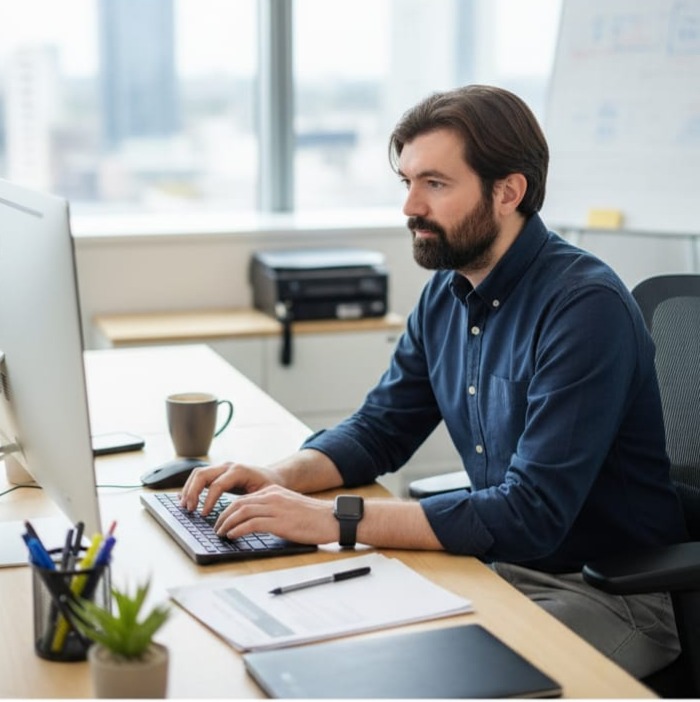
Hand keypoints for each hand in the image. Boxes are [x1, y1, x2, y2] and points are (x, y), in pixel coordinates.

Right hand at [178, 461, 276, 515]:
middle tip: (189, 509)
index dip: (208, 500)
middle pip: (202, 474)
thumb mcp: (263, 495)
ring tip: (185, 506)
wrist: (273, 476)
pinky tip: (185, 498)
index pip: (217, 485)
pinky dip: (191, 486)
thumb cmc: (270, 486)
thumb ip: (249, 502)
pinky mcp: (218, 473)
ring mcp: (222, 468)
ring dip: (189, 489)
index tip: (203, 515)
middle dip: (192, 492)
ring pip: (198, 473)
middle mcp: (228, 466)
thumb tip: (235, 516)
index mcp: (239, 471)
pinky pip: (200, 476)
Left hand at [212, 484, 335, 544]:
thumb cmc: (314, 518)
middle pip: (239, 503)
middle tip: (217, 528)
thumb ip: (273, 510)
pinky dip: (238, 530)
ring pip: (242, 512)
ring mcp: (275, 508)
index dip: (229, 509)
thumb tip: (257, 523)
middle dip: (223, 516)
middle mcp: (272, 496)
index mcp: (274, 491)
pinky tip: (232, 536)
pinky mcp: (279, 521)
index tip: (222, 520)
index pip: (244, 498)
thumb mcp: (289, 507)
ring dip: (227, 523)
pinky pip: (251, 523)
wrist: (331, 519)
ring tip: (221, 533)